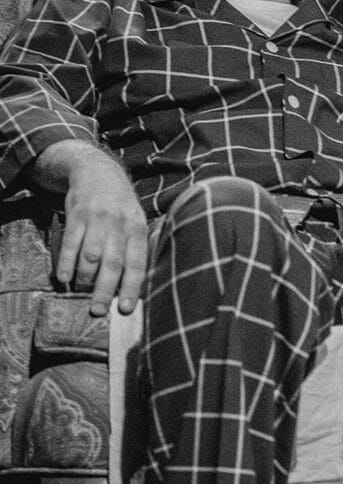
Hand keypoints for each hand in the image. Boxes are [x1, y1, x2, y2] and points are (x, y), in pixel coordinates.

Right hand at [42, 144, 146, 316]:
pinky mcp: (77, 215)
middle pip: (113, 263)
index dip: (131, 287)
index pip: (137, 263)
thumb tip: (133, 285)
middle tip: (96, 311)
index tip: (124, 308)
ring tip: (80, 294)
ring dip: (84, 279)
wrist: (98, 173)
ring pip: (91, 256)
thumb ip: (135, 248)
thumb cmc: (121, 206)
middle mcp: (120, 225)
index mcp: (138, 229)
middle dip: (104, 290)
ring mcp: (98, 220)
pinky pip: (71, 242)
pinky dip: (66, 262)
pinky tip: (64, 278)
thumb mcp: (136, 220)